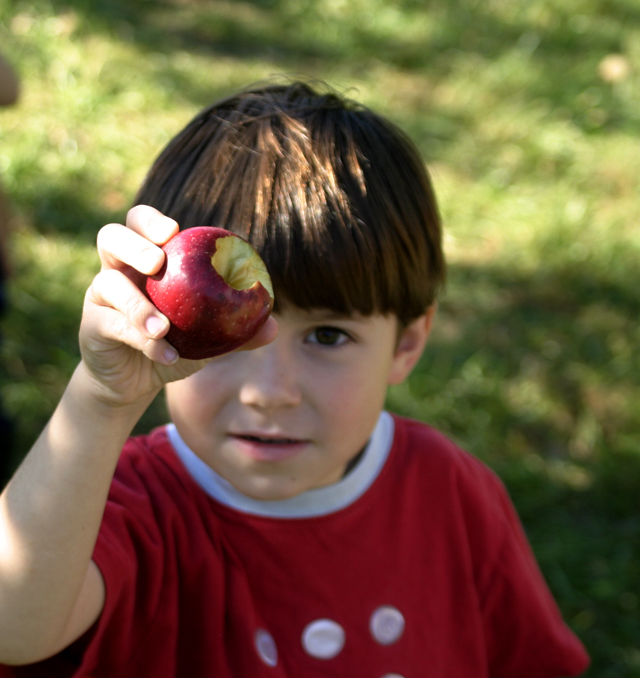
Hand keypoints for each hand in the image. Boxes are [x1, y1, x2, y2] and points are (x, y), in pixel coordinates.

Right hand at [79, 205, 277, 406]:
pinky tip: (165, 354)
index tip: (174, 230)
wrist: (138, 380)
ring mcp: (101, 296)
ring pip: (106, 282)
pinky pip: (115, 326)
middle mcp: (118, 270)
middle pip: (110, 237)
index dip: (151, 220)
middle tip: (156, 263)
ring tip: (162, 326)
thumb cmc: (176, 344)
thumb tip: (274, 327)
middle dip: (133, 244)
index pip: (141, 224)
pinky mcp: (92, 326)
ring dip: (137, 303)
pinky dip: (143, 340)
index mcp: (147, 260)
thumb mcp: (208, 337)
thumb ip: (237, 330)